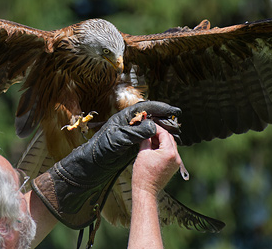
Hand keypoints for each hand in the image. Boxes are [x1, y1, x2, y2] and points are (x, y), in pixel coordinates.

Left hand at [31, 101, 180, 228]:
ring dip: (164, 130)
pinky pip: (149, 138)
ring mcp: (131, 133)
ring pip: (151, 128)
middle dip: (165, 119)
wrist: (93, 164)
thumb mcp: (119, 139)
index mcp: (125, 117)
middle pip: (151, 117)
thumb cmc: (101, 148)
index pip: (146, 108)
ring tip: (177, 134)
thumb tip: (154, 125)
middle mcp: (129, 122)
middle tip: (178, 123)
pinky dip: (159, 139)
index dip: (161, 108)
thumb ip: (136, 132)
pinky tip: (167, 143)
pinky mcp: (133, 144)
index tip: (174, 110)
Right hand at [132, 126, 182, 196]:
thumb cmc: (143, 174)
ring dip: (161, 141)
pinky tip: (154, 148)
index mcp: (169, 153)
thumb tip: (147, 130)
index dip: (156, 128)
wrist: (146, 190)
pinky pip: (171, 153)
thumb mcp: (143, 153)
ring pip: (171, 145)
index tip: (149, 124)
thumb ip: (146, 139)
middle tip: (149, 131)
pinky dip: (164, 148)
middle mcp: (176, 157)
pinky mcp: (174, 166)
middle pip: (169, 138)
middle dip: (159, 134)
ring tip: (150, 140)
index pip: (164, 133)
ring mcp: (176, 162)